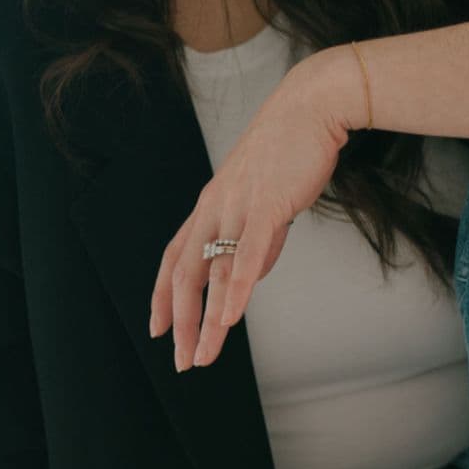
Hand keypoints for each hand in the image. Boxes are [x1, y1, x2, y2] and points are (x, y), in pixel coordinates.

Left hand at [149, 51, 352, 371]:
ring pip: (214, 272)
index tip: (158, 328)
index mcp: (211, 204)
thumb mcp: (264, 197)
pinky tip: (229, 317)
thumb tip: (253, 273)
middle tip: (181, 360)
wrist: (310, 107)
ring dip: (206, 320)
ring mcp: (238, 206)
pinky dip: (236, 289)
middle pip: (185, 273)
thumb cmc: (289, 149)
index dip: (163, 295)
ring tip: (202, 355)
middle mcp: (215, 207)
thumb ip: (256, 236)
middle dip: (181, 322)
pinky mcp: (267, 205)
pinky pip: (247, 254)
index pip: (176, 257)